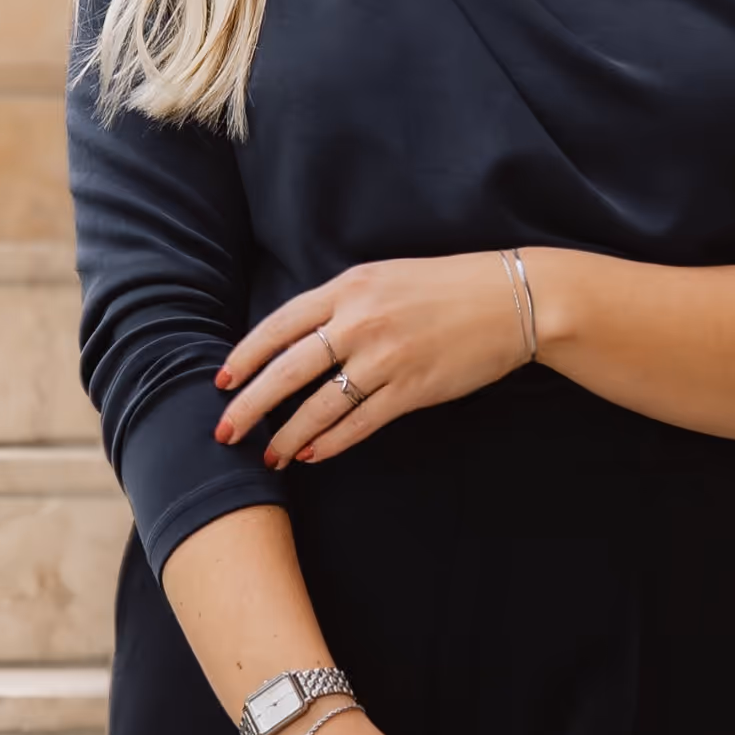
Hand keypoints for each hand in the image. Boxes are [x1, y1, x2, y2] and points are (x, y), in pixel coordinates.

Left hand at [213, 253, 528, 466]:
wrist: (512, 299)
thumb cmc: (448, 287)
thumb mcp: (385, 278)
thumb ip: (343, 302)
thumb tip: (300, 337)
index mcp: (349, 287)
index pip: (279, 325)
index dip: (246, 357)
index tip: (222, 381)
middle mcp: (360, 320)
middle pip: (287, 369)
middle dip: (248, 404)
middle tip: (223, 431)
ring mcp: (386, 357)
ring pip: (319, 404)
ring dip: (288, 435)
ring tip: (268, 456)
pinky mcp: (413, 388)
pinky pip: (360, 422)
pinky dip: (331, 441)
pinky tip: (312, 454)